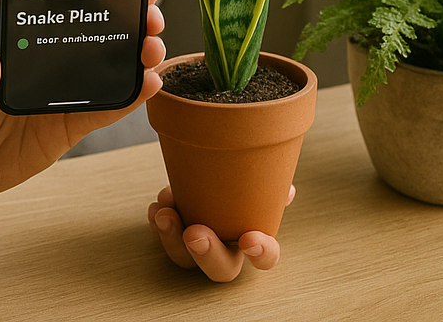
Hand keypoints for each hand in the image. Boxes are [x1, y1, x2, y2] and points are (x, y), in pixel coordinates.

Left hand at [0, 0, 165, 213]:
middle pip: (102, 42)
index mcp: (32, 47)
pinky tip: (148, 86)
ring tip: (155, 51)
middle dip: (133, 27)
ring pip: (113, 73)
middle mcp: (55, 68)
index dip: (104, 0)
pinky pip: (105, 111)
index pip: (72, 18)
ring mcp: (66, 97)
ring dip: (139, 60)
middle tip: (151, 19)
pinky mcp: (70, 128)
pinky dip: (129, 99)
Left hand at [148, 184, 295, 281]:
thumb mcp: (257, 182)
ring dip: (172, 238)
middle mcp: (225, 249)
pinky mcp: (174, 236)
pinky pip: (164, 239)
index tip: (249, 239)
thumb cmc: (236, 184)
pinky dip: (158, 225)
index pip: (265, 258)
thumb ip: (271, 186)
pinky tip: (156, 209)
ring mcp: (197, 247)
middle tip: (195, 235)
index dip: (261, 253)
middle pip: (221, 269)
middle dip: (207, 254)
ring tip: (165, 213)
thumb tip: (286, 190)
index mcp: (251, 239)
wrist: (210, 174)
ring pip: (185, 258)